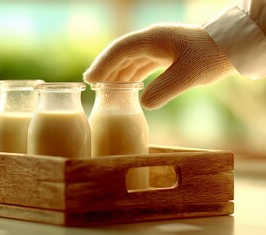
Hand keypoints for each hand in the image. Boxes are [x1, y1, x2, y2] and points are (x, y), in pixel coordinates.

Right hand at [83, 24, 232, 108]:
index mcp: (152, 39)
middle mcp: (152, 40)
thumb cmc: (212, 57)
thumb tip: (142, 105)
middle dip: (105, 69)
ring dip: (117, 73)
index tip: (90, 80)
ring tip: (104, 90)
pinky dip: (131, 76)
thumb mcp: (189, 75)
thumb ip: (164, 90)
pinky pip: (142, 64)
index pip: (119, 50)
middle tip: (91, 86)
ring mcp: (159, 46)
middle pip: (121, 54)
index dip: (102, 64)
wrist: (232, 46)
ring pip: (131, 59)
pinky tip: (127, 88)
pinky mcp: (166, 54)